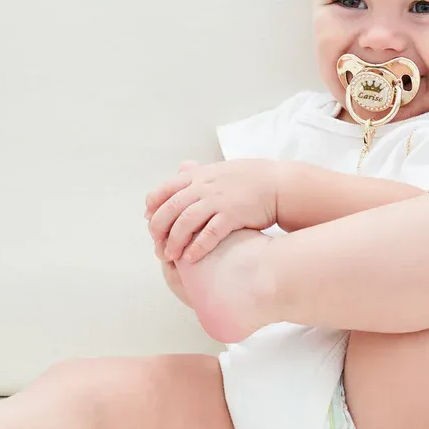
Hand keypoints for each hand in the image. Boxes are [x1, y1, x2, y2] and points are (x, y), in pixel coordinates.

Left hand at [145, 159, 277, 263]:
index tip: (150, 222)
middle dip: (159, 229)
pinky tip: (190, 258)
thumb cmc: (248, 179)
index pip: (164, 190)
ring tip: (170, 256)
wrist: (278, 184)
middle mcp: (204, 187)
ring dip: (174, 241)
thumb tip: (178, 170)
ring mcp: (218, 200)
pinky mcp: (233, 215)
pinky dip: (197, 247)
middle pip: (170, 208)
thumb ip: (197, 173)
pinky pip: (210, 233)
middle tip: (157, 245)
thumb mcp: (218, 170)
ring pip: (185, 222)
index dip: (153, 208)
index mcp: (197, 176)